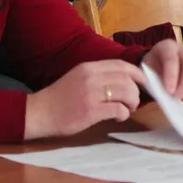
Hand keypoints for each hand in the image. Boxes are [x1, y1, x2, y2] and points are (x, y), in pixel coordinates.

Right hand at [24, 60, 145, 139]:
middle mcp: (91, 77)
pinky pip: (118, 109)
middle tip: (133, 102)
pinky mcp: (91, 111)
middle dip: (136, 91)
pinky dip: (124, 114)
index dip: (137, 73)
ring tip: (127, 109)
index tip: (143, 81)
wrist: (39, 113)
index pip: (121, 65)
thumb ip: (98, 76)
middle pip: (127, 78)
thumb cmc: (59, 98)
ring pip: (126, 92)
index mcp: (89, 67)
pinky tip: (118, 117)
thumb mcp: (78, 78)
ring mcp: (91, 93)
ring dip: (132, 103)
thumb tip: (123, 80)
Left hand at [142, 39, 182, 100]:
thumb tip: (152, 87)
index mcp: (167, 46)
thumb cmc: (154, 69)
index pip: (171, 59)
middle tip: (176, 97)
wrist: (163, 65)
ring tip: (181, 96)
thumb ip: (149, 78)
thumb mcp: (147, 72)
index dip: (171, 76)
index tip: (169, 91)